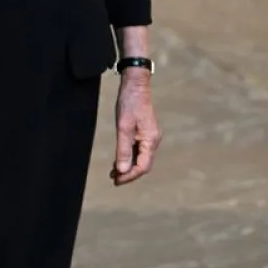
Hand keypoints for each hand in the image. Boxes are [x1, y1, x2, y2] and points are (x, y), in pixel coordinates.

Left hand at [111, 69, 160, 185]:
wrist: (135, 86)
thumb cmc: (129, 104)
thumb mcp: (123, 127)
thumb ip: (123, 149)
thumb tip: (122, 170)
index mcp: (150, 141)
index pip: (143, 166)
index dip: (130, 176)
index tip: (117, 181)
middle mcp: (153, 141)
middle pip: (143, 164)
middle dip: (129, 173)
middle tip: (114, 180)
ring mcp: (150, 137)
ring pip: (141, 158)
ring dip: (128, 166)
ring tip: (114, 173)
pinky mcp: (145, 133)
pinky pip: (138, 150)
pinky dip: (129, 157)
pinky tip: (119, 160)